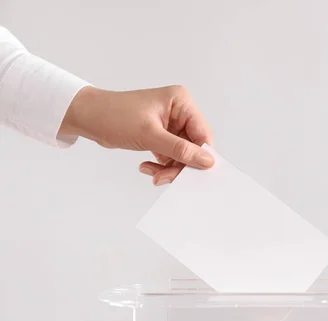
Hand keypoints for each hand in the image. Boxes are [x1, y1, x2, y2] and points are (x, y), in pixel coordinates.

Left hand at [60, 85, 213, 184]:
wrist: (87, 117)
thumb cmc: (113, 115)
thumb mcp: (150, 135)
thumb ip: (180, 149)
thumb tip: (207, 160)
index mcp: (181, 102)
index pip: (202, 133)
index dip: (200, 155)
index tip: (193, 174)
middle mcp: (178, 111)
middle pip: (193, 146)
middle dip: (180, 164)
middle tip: (165, 178)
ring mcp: (170, 124)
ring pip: (182, 154)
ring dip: (169, 168)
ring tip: (153, 174)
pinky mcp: (161, 135)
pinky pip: (170, 155)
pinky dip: (162, 165)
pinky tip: (147, 167)